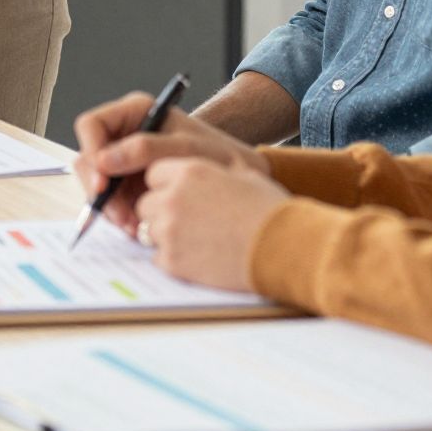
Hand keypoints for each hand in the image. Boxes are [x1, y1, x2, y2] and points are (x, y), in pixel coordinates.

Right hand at [71, 91, 265, 237]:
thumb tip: (102, 161)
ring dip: (109, 208)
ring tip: (132, 227)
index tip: (102, 182)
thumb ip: (144, 149)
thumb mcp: (186, 148)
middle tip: (119, 215)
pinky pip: (112, 202)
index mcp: (134, 113)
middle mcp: (124, 135)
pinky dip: (120, 217)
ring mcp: (125, 162)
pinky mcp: (131, 187)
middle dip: (98, 189)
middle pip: (88, 158)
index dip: (90, 151)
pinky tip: (136, 229)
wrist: (242, 180)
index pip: (91, 125)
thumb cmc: (220, 154)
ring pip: (97, 184)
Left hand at [134, 157, 290, 292]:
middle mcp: (173, 198)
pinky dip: (173, 259)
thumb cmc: (269, 208)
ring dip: (166, 235)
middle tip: (190, 221)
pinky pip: (157, 257)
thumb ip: (208, 169)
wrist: (285, 247)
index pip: (152, 174)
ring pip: (149, 231)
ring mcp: (170, 231)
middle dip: (161, 211)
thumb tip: (196, 169)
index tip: (182, 196)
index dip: (166, 185)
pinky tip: (199, 256)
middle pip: (146, 204)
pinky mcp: (173, 261)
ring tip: (199, 239)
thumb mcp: (241, 173)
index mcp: (188, 171)